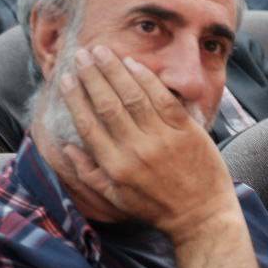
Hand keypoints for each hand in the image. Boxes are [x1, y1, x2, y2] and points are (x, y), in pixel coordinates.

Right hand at [59, 45, 237, 241]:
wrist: (202, 216)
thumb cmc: (156, 208)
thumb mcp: (116, 198)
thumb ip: (88, 173)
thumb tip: (67, 146)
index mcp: (115, 166)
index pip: (88, 124)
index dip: (74, 99)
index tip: (65, 79)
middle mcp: (136, 150)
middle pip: (107, 104)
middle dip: (92, 76)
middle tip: (81, 54)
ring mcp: (163, 139)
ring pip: (133, 96)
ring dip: (114, 70)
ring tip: (102, 51)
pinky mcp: (187, 132)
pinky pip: (163, 99)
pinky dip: (147, 79)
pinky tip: (133, 64)